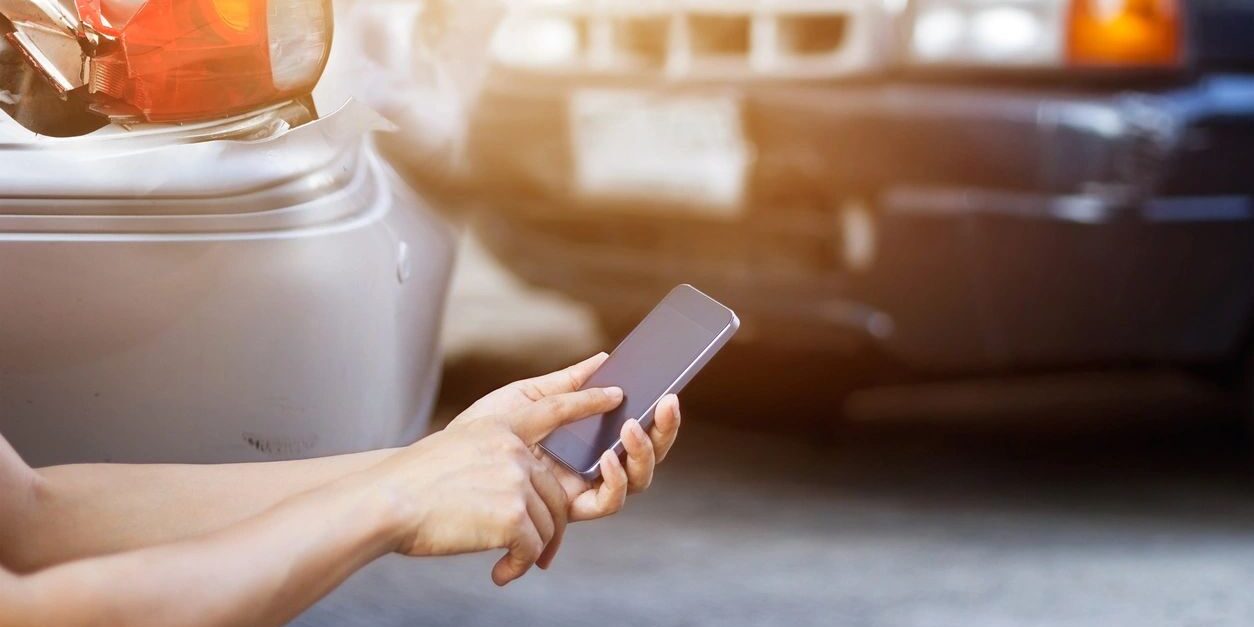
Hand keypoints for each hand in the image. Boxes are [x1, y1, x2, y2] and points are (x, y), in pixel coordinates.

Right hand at [366, 385, 622, 584]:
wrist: (387, 502)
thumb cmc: (415, 484)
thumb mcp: (460, 444)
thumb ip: (498, 450)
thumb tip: (530, 474)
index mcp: (500, 427)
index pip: (555, 408)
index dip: (588, 401)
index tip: (615, 395)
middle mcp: (513, 448)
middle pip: (555, 493)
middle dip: (546, 526)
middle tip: (533, 550)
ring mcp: (515, 480)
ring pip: (549, 524)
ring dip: (530, 549)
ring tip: (506, 562)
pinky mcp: (513, 515)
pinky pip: (533, 548)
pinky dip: (518, 566)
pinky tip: (500, 573)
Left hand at [459, 353, 683, 565]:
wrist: (442, 464)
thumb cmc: (479, 431)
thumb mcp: (526, 397)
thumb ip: (568, 385)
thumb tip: (606, 358)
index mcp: (586, 436)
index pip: (634, 428)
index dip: (660, 416)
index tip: (671, 390)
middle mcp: (591, 465)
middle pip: (645, 456)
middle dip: (664, 432)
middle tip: (667, 402)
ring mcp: (582, 488)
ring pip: (636, 481)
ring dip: (643, 454)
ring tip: (633, 427)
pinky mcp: (567, 509)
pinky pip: (605, 502)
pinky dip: (615, 480)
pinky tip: (606, 457)